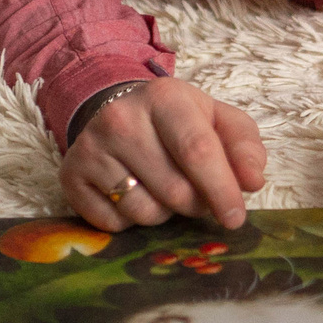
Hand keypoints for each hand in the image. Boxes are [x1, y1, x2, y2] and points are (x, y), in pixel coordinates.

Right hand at [63, 78, 266, 232]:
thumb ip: (244, 146)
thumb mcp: (217, 120)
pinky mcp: (70, 175)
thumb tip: (252, 181)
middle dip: (196, 205)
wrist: (117, 110)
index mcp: (164, 97)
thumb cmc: (178, 121)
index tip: (236, 218)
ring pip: (144, 213)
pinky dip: (130, 221)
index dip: (222, 190)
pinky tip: (131, 192)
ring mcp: (91, 147)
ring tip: (161, 187)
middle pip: (175, 191)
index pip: (197, 150)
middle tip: (196, 193)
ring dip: (164, 214)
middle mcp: (121, 118)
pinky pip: (113, 224)